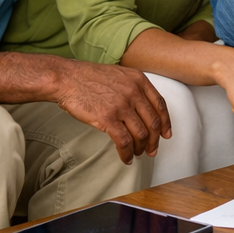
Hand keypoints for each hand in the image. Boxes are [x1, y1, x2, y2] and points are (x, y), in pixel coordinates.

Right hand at [52, 61, 170, 164]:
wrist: (67, 78)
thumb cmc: (88, 77)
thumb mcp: (119, 75)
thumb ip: (133, 88)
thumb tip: (142, 108)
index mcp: (139, 80)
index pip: (160, 105)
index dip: (166, 122)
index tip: (167, 133)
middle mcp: (134, 93)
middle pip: (153, 122)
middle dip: (155, 140)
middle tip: (153, 150)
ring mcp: (122, 106)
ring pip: (141, 134)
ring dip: (141, 148)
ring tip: (137, 154)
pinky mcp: (108, 119)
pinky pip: (124, 141)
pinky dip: (127, 153)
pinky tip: (126, 157)